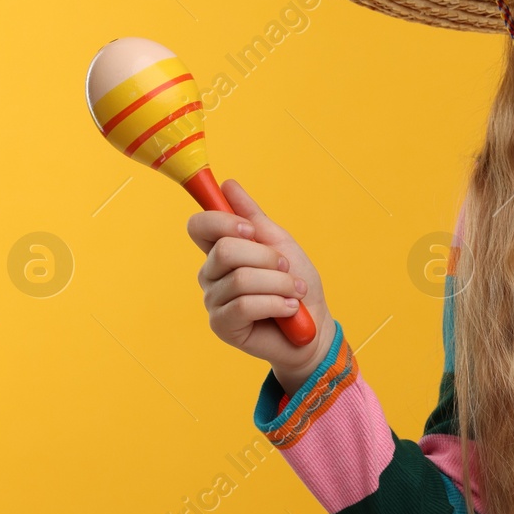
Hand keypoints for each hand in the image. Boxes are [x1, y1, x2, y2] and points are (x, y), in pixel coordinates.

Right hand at [189, 179, 333, 387]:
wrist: (315, 328)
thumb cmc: (297, 286)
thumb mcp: (280, 244)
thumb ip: (253, 217)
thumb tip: (228, 185)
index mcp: (221, 251)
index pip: (199, 226)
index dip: (222, 222)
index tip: (250, 230)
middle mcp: (211, 275)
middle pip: (225, 250)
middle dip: (267, 257)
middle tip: (287, 269)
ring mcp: (214, 301)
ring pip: (241, 278)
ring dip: (280, 284)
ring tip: (295, 293)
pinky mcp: (222, 326)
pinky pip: (245, 305)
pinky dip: (276, 303)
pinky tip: (289, 309)